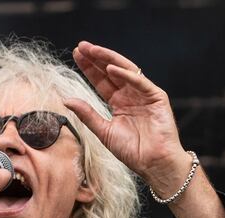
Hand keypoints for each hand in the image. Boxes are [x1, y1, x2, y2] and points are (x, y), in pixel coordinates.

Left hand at [64, 41, 187, 185]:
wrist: (153, 164)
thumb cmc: (132, 151)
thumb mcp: (103, 131)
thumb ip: (87, 114)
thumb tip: (67, 100)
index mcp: (119, 102)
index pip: (101, 80)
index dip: (89, 68)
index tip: (75, 55)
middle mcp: (131, 95)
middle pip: (111, 71)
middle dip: (96, 59)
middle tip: (81, 47)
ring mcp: (144, 94)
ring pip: (125, 70)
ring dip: (108, 59)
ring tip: (92, 50)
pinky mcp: (157, 97)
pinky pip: (140, 82)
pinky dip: (126, 75)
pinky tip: (111, 68)